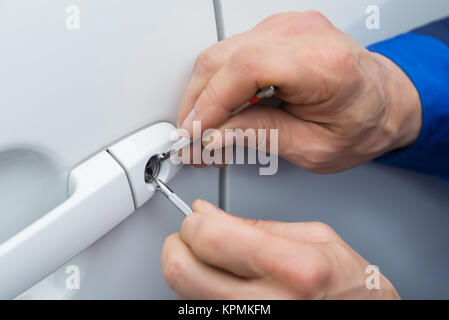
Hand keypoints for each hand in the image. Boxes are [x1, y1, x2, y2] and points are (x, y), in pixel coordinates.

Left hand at [161, 200, 399, 298]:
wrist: (364, 318)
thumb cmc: (350, 286)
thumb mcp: (315, 237)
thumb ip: (255, 225)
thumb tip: (206, 213)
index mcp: (293, 267)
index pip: (211, 238)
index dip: (193, 224)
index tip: (197, 220)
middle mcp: (270, 303)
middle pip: (182, 273)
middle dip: (176, 247)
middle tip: (189, 239)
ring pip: (182, 297)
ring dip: (187, 272)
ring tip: (211, 263)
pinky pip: (198, 313)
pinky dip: (199, 295)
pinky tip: (219, 285)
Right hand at [177, 11, 420, 172]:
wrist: (385, 101)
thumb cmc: (364, 124)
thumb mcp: (313, 147)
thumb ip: (260, 136)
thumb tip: (214, 134)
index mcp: (322, 64)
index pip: (245, 69)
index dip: (209, 102)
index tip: (192, 132)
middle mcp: (303, 34)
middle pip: (223, 58)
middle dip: (196, 103)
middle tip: (190, 139)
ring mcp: (289, 27)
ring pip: (221, 54)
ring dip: (204, 95)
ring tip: (206, 130)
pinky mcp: (278, 32)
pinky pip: (232, 53)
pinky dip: (219, 83)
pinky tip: (221, 109)